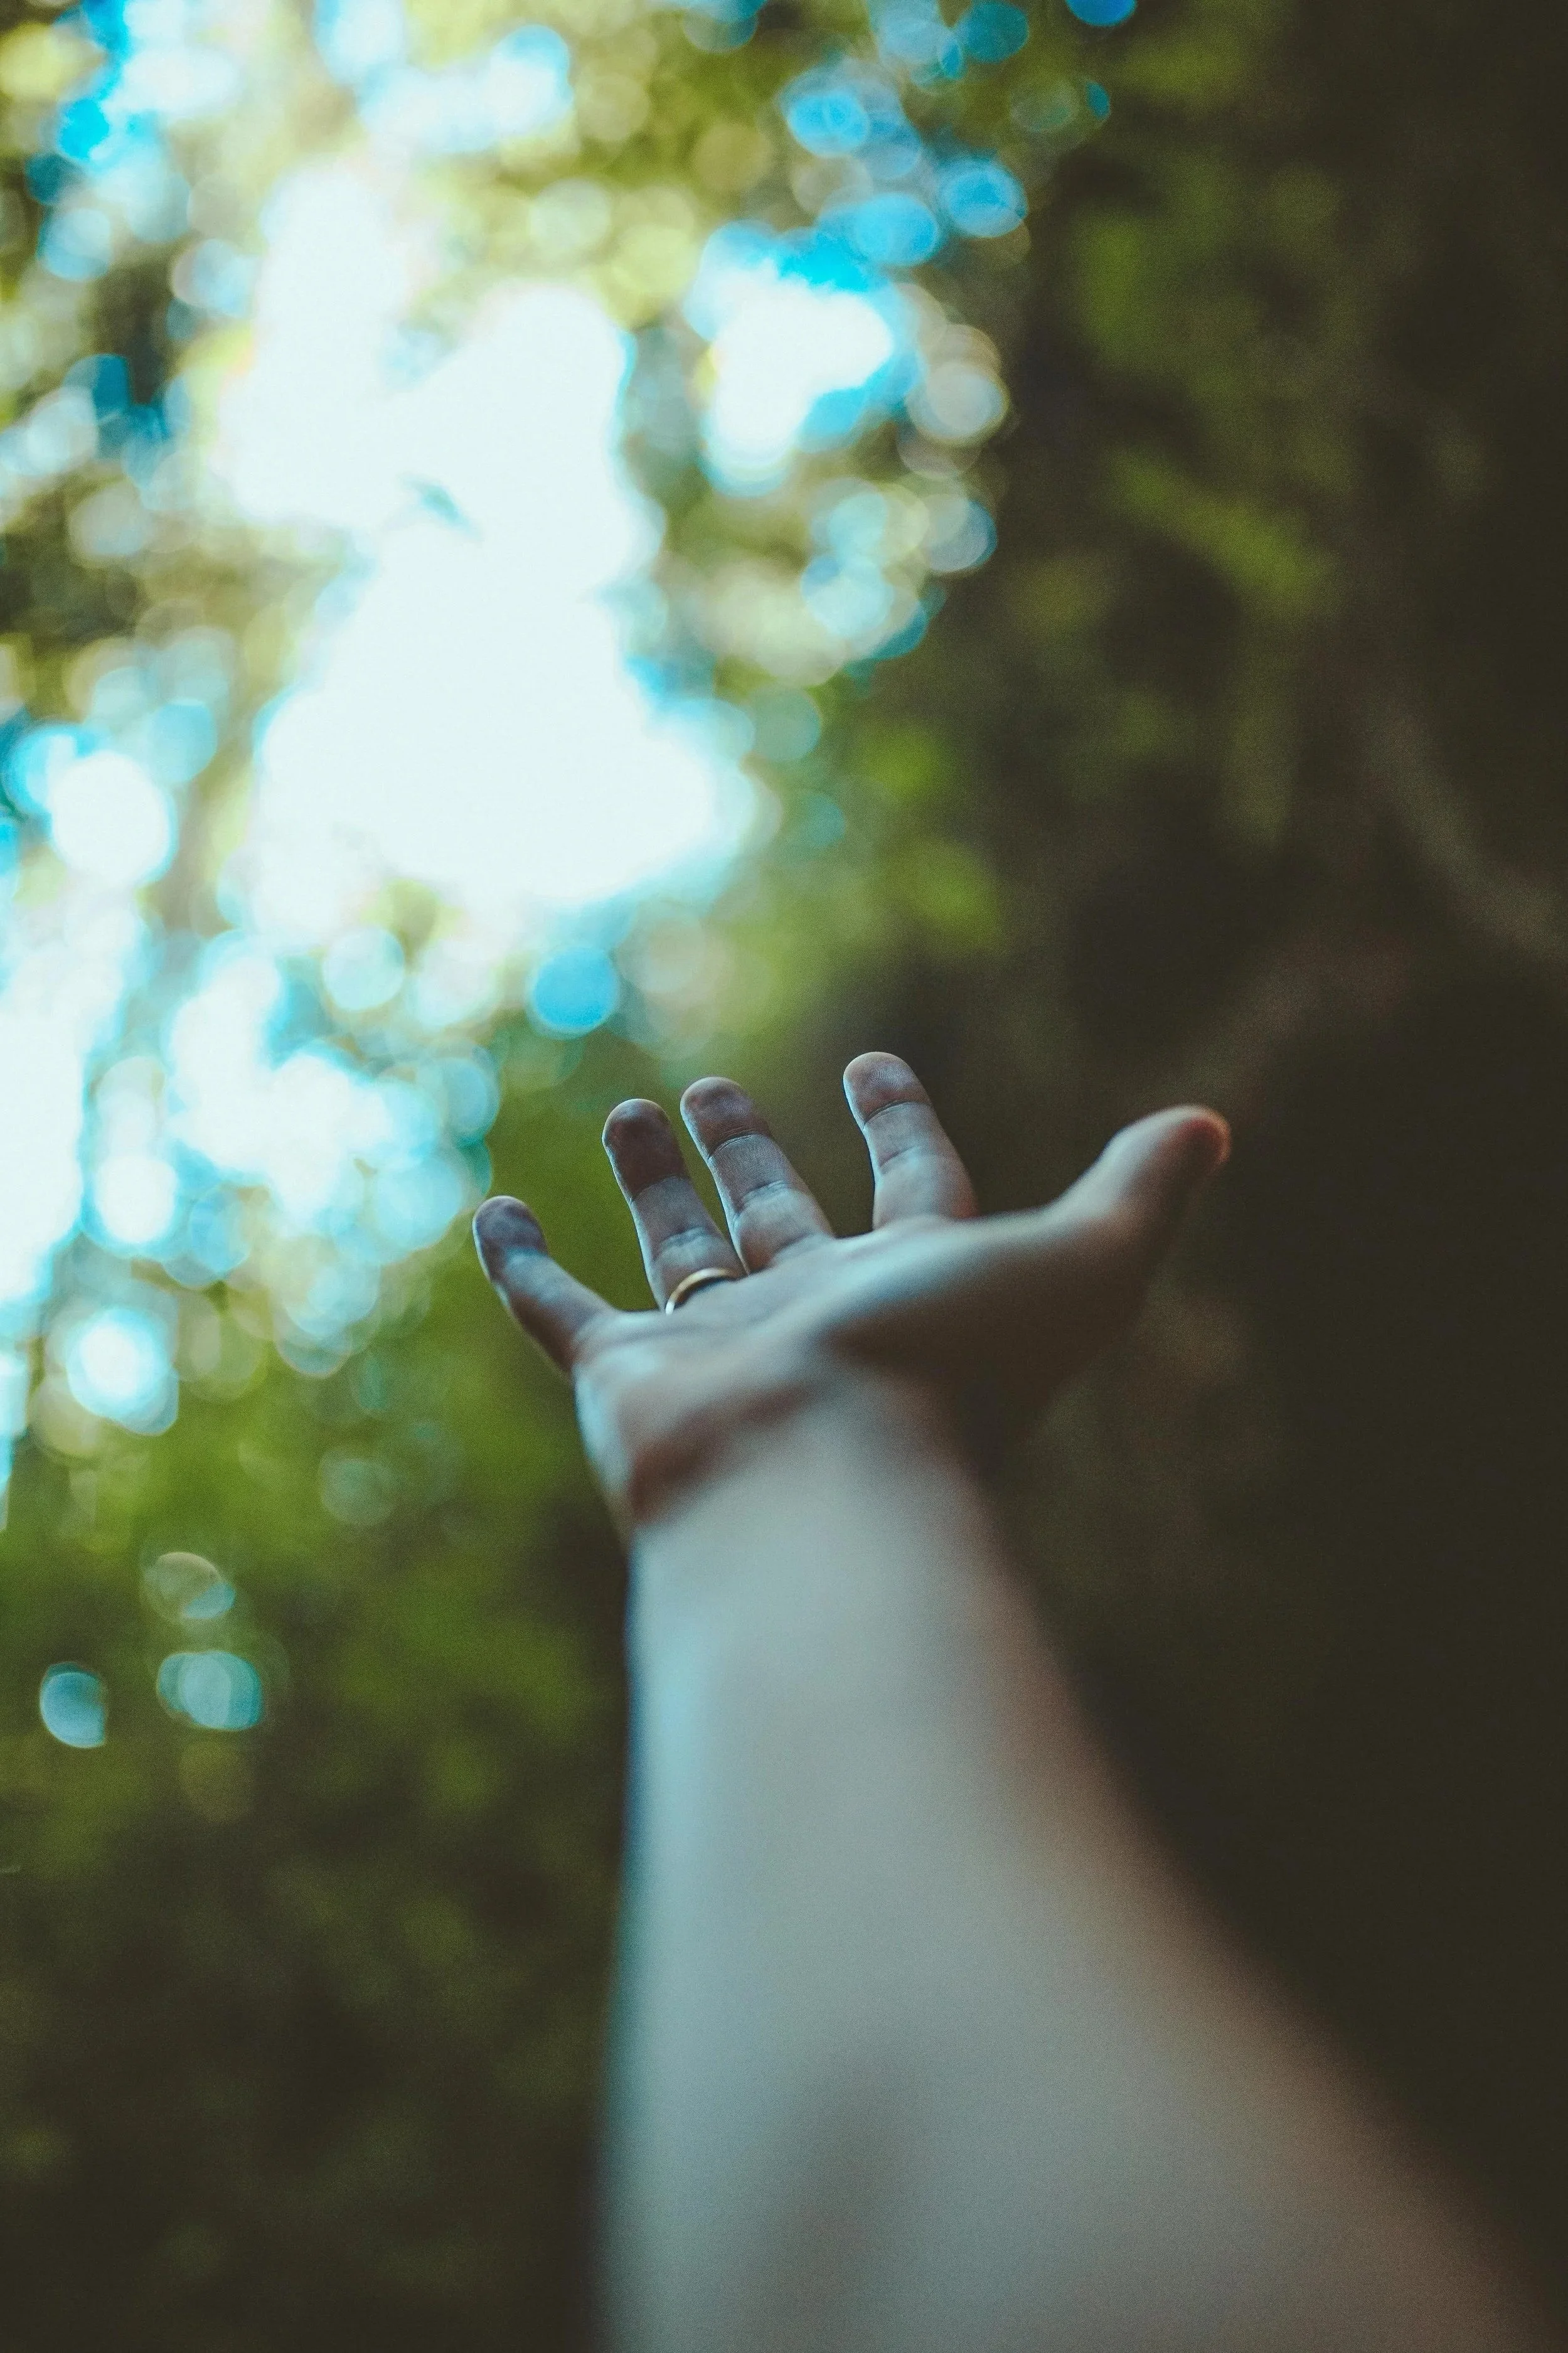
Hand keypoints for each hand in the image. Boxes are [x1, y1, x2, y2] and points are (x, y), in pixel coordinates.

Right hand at [473, 1053, 1228, 1528]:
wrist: (820, 1482)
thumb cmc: (949, 1376)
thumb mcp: (1076, 1267)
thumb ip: (1138, 1196)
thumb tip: (1211, 1126)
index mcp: (912, 1286)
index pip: (909, 1187)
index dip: (897, 1121)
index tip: (873, 1061)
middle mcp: (815, 1317)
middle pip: (783, 1218)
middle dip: (755, 1152)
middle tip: (720, 1090)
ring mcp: (716, 1350)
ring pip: (680, 1249)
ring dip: (656, 1184)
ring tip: (631, 1109)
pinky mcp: (626, 1379)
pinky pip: (560, 1312)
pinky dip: (523, 1265)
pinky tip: (497, 1210)